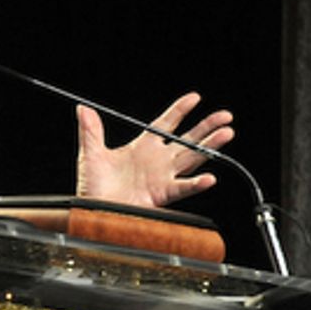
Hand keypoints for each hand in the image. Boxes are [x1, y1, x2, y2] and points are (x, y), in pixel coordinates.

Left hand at [75, 93, 233, 208]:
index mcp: (142, 147)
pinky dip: (196, 184)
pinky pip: (182, 188)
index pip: (166, 123)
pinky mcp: (161, 194)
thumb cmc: (92, 187)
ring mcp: (162, 177)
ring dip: (210, 147)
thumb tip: (83, 109)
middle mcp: (157, 161)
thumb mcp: (91, 154)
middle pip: (188, 139)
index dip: (180, 110)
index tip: (195, 98)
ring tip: (227, 134)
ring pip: (192, 159)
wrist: (92, 211)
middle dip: (207, 127)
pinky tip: (209, 178)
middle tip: (225, 116)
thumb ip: (90, 131)